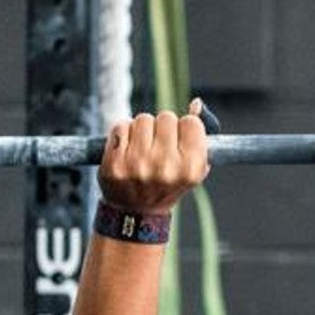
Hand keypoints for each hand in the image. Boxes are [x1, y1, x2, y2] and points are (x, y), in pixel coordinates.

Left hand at [98, 98, 210, 214]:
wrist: (137, 211)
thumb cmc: (168, 183)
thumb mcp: (193, 166)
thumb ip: (198, 135)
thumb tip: (196, 103)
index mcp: (191, 169)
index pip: (192, 123)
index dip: (185, 128)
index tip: (180, 141)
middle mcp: (167, 167)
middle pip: (166, 117)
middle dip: (162, 127)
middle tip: (159, 146)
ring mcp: (140, 165)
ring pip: (143, 119)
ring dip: (142, 128)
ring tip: (142, 148)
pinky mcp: (116, 162)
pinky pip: (121, 126)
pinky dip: (123, 133)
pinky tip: (127, 149)